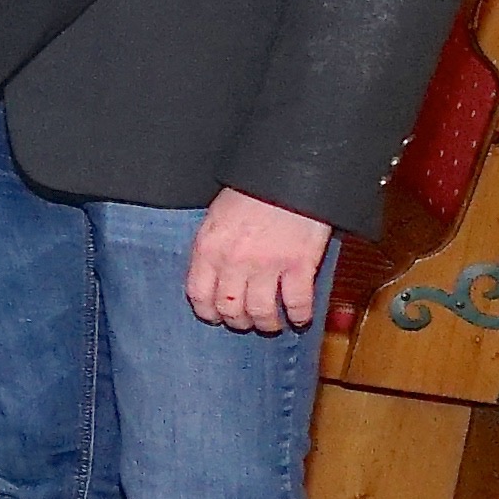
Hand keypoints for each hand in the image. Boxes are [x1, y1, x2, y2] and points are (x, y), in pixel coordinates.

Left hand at [185, 188, 333, 335]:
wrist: (289, 174)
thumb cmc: (252, 189)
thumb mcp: (217, 216)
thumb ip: (213, 246)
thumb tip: (213, 273)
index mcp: (208, 247)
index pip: (198, 294)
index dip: (207, 312)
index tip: (215, 317)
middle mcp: (233, 261)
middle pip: (229, 308)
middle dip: (237, 321)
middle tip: (246, 322)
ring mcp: (267, 264)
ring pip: (261, 311)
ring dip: (266, 323)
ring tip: (271, 324)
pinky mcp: (299, 264)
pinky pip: (297, 302)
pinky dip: (299, 316)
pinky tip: (301, 319)